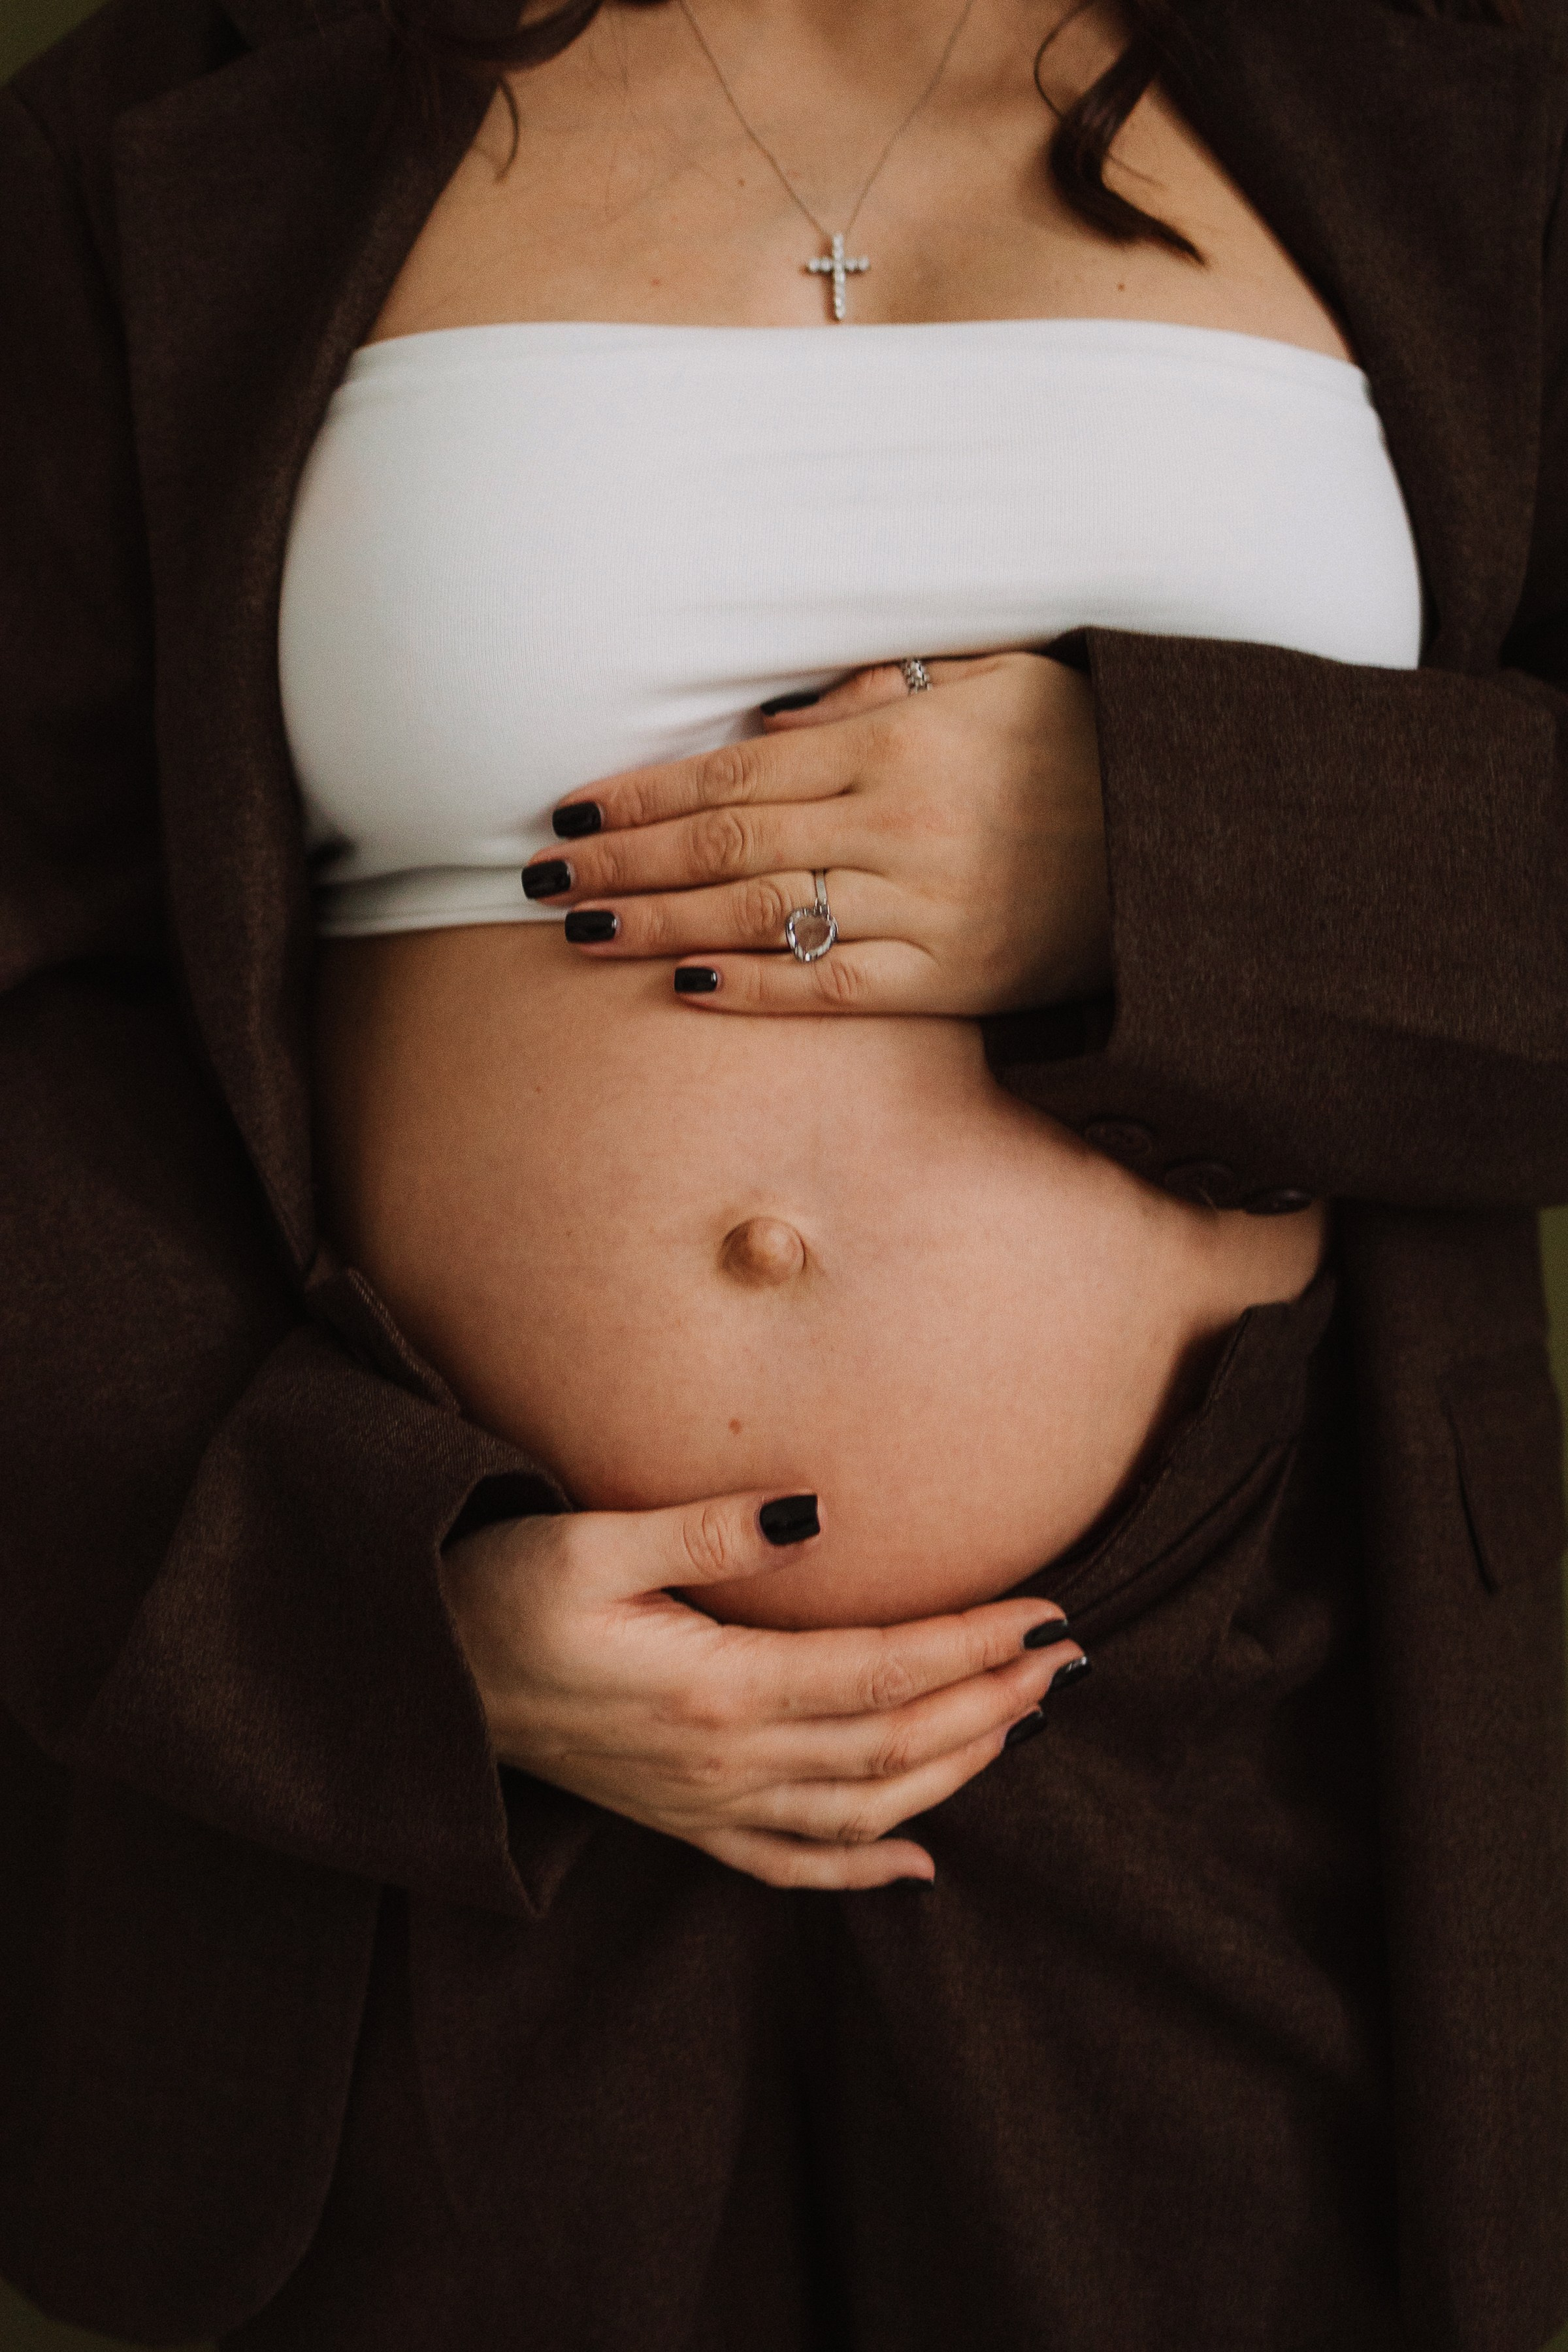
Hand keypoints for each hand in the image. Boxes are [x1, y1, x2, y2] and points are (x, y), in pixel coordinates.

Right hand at [440, 1487, 1082, 1890]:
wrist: (419, 1681)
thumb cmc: (497, 1595)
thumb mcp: (591, 1542)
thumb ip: (708, 1531)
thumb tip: (815, 1512)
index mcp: (714, 1689)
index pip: (882, 1669)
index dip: (974, 1644)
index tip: (1048, 1612)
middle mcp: (724, 1762)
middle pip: (894, 1744)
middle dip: (991, 1703)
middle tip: (1067, 1659)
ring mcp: (705, 1803)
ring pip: (864, 1808)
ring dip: (955, 1769)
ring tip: (1023, 1721)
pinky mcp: (681, 1820)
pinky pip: (790, 1865)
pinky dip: (863, 1871)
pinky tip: (920, 1864)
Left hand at [526, 652, 1109, 1016]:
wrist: (1191, 838)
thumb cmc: (1082, 742)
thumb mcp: (992, 675)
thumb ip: (880, 690)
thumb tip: (770, 715)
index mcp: (895, 740)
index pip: (735, 766)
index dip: (644, 791)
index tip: (572, 804)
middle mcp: (896, 822)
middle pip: (726, 841)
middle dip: (622, 860)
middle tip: (539, 874)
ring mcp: (924, 904)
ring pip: (763, 913)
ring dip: (660, 923)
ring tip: (580, 929)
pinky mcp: (952, 975)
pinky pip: (836, 984)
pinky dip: (758, 985)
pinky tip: (687, 986)